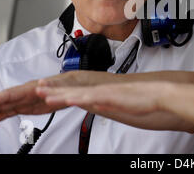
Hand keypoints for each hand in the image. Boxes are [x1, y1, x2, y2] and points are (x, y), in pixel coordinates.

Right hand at [0, 71, 94, 123]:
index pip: (12, 93)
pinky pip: (12, 111)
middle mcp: (27, 93)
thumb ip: (53, 86)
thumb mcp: (66, 85)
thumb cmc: (72, 84)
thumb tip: (40, 85)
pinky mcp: (29, 106)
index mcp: (34, 87)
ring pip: (5, 107)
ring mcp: (27, 100)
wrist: (79, 86)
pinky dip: (0, 116)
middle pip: (4, 101)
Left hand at [36, 81, 170, 116]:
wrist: (159, 94)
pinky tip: (66, 99)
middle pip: (71, 91)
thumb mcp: (121, 104)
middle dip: (52, 90)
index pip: (76, 92)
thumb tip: (99, 105)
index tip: (45, 91)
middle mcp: (100, 91)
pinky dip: (76, 98)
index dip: (59, 91)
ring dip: (58, 93)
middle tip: (34, 88)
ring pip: (76, 93)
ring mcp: (104, 93)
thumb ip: (108, 103)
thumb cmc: (144, 100)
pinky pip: (90, 98)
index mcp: (101, 93)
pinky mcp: (110, 97)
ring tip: (41, 92)